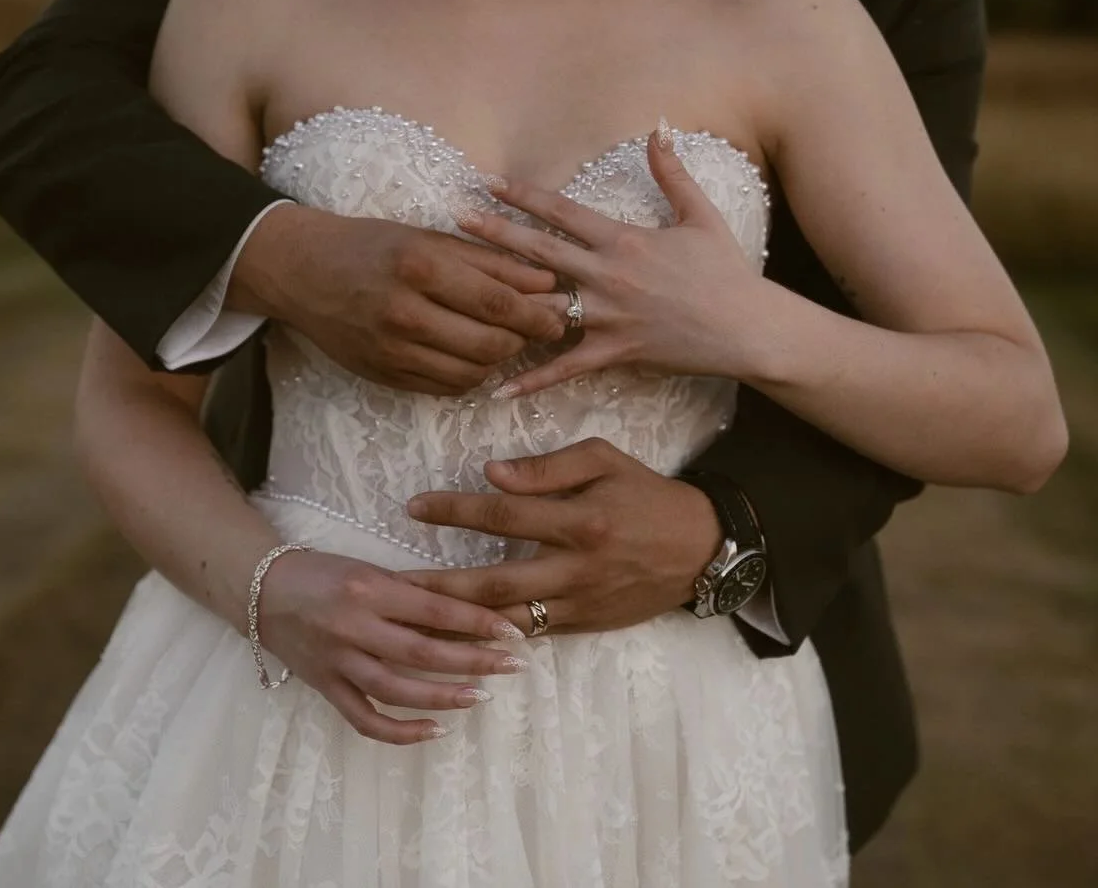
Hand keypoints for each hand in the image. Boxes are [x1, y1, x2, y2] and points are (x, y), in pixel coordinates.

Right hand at [231, 205, 564, 395]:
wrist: (302, 272)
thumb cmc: (372, 246)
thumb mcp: (430, 238)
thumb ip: (489, 262)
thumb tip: (546, 283)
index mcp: (420, 267)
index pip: (498, 303)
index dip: (537, 315)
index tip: (559, 314)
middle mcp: (405, 312)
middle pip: (491, 345)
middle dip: (524, 341)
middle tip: (536, 330)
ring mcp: (392, 350)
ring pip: (472, 373)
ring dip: (498, 361)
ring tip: (504, 339)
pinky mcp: (384, 375)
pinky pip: (445, 387)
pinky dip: (468, 375)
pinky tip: (470, 354)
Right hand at [257, 549, 529, 744]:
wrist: (262, 591)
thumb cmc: (324, 574)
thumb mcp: (370, 570)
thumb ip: (412, 592)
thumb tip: (468, 610)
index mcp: (369, 590)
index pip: (434, 610)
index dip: (477, 623)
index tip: (513, 631)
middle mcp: (353, 627)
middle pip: (422, 653)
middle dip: (473, 661)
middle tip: (512, 666)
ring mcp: (337, 662)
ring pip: (397, 690)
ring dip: (443, 697)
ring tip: (481, 697)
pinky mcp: (326, 687)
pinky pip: (365, 719)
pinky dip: (401, 731)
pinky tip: (435, 730)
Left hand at [402, 438, 721, 634]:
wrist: (703, 549)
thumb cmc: (648, 495)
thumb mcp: (606, 460)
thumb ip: (548, 468)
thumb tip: (492, 475)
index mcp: (580, 520)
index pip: (503, 514)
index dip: (454, 511)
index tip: (413, 507)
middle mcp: (577, 568)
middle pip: (495, 582)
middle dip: (440, 584)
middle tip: (394, 582)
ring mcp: (582, 603)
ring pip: (509, 621)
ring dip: (459, 623)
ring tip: (413, 618)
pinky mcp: (586, 625)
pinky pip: (532, 635)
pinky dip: (493, 639)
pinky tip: (457, 638)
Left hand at [451, 124, 772, 398]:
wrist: (748, 329)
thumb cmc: (726, 273)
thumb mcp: (700, 216)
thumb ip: (672, 173)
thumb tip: (658, 129)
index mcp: (624, 240)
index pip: (562, 211)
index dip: (523, 195)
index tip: (487, 182)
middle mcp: (609, 276)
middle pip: (540, 252)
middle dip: (494, 234)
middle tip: (454, 219)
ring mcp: (609, 317)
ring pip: (543, 306)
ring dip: (501, 300)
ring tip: (459, 297)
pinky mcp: (615, 353)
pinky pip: (566, 368)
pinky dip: (532, 380)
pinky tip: (496, 388)